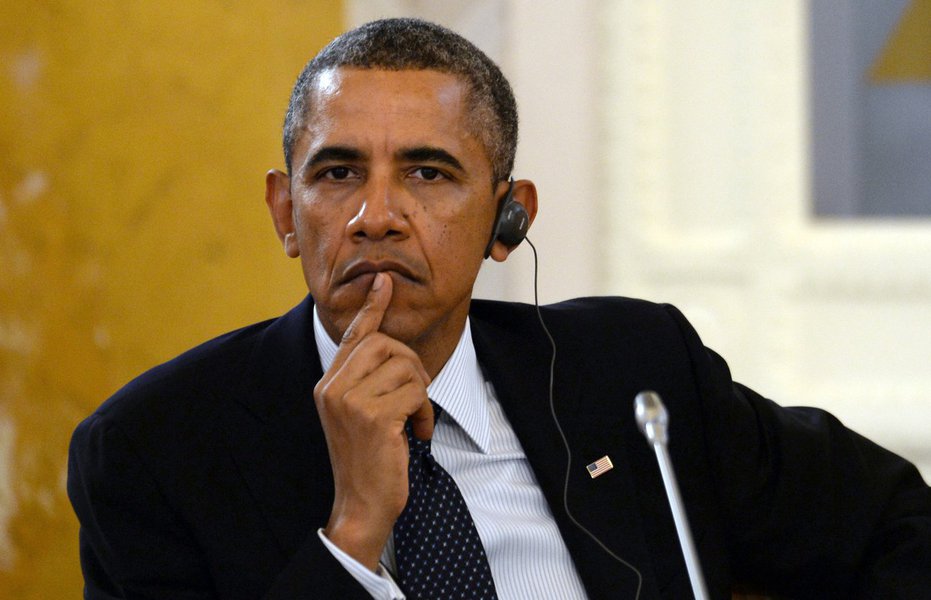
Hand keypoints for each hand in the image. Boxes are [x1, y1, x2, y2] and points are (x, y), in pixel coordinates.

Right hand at [315, 272, 432, 570]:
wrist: (360, 504)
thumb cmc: (367, 460)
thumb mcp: (360, 415)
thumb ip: (368, 382)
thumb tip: (394, 349)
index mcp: (328, 384)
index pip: (352, 335)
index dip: (372, 307)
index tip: (384, 281)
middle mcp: (333, 387)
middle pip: (385, 343)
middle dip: (412, 363)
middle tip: (416, 394)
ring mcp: (350, 401)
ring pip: (405, 367)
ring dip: (421, 393)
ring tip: (414, 419)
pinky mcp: (372, 416)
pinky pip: (415, 391)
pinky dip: (424, 411)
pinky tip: (417, 432)